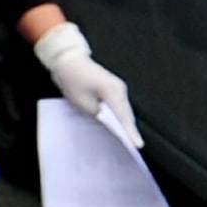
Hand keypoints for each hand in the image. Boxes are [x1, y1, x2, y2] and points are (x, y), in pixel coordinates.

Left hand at [28, 23, 137, 151]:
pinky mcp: (114, 88)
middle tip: (133, 147)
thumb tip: (109, 125)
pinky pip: (120, 105)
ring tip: (128, 140)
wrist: (68, 60)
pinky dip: (121, 115)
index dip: (130, 132)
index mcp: (112, 90)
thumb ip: (98, 115)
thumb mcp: (82, 102)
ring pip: (125, 110)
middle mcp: (119, 88)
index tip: (138, 145)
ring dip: (125, 123)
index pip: (123, 115)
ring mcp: (118, 87)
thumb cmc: (72, 79)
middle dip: (129, 129)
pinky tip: (119, 126)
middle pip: (127, 113)